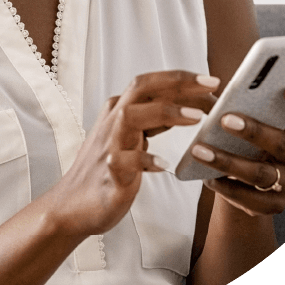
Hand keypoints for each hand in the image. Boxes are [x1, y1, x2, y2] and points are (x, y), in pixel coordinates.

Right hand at [37, 71, 219, 236]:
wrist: (73, 205)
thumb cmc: (108, 169)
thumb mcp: (133, 137)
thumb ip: (154, 120)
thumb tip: (189, 104)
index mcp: (119, 110)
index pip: (150, 83)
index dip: (181, 79)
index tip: (212, 81)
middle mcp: (113, 121)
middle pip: (141, 88)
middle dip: (177, 83)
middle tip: (211, 85)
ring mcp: (109, 145)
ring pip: (131, 116)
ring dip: (166, 112)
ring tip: (197, 116)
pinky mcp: (109, 172)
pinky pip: (124, 160)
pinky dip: (145, 159)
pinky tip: (166, 164)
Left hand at [190, 87, 284, 216]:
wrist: (242, 182)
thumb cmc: (244, 140)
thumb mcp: (248, 122)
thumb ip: (242, 107)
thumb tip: (212, 92)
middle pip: (283, 144)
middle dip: (253, 131)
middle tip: (225, 119)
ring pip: (261, 173)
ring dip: (228, 161)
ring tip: (200, 151)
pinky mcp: (275, 204)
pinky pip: (250, 198)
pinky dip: (226, 187)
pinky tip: (207, 177)